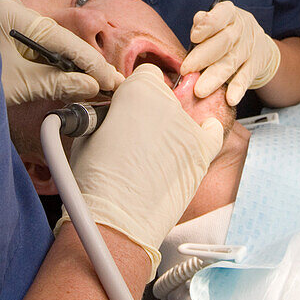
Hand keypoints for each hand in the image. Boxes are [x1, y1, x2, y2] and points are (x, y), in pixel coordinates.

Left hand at [0, 0, 123, 105]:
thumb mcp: (17, 85)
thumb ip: (56, 83)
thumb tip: (91, 86)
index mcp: (11, 11)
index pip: (60, 38)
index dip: (89, 61)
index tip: (112, 78)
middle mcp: (10, 7)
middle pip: (57, 38)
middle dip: (83, 63)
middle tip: (111, 82)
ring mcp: (6, 17)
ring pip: (48, 43)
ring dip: (70, 65)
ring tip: (98, 82)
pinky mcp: (3, 30)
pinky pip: (36, 46)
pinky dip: (53, 63)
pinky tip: (73, 77)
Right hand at [67, 64, 223, 276]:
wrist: (114, 224)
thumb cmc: (93, 182)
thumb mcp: (87, 131)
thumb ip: (108, 112)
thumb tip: (114, 111)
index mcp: (137, 90)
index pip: (146, 75)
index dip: (136, 93)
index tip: (128, 109)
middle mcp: (167, 103)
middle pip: (164, 97)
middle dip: (150, 113)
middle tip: (134, 141)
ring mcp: (187, 128)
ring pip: (182, 118)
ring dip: (170, 131)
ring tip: (152, 160)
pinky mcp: (201, 153)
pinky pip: (211, 133)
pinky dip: (206, 134)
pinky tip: (200, 136)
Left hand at [179, 0, 281, 105]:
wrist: (257, 44)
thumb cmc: (226, 31)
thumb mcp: (217, 21)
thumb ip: (204, 24)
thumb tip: (196, 25)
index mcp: (229, 13)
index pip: (220, 15)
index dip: (207, 26)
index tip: (194, 37)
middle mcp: (243, 28)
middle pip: (225, 41)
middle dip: (203, 56)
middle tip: (186, 70)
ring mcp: (251, 47)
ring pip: (232, 62)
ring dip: (215, 77)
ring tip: (200, 90)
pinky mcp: (256, 65)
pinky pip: (246, 77)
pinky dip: (238, 88)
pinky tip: (230, 98)